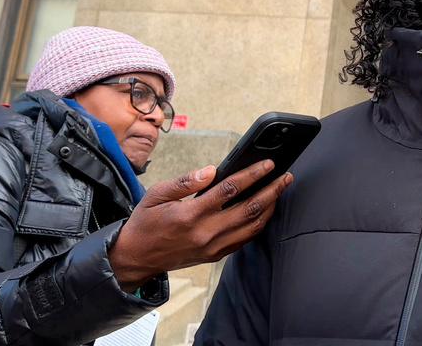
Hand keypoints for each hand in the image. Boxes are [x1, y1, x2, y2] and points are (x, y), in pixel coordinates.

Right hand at [108, 160, 292, 291]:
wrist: (136, 257)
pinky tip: (265, 210)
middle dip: (272, 190)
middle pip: (249, 208)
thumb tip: (211, 170)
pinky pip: (245, 239)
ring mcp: (213, 246)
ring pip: (252, 225)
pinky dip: (259, 223)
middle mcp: (206, 232)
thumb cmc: (146, 222)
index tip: (268, 164)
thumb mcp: (156, 195)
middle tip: (285, 176)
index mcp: (191, 214)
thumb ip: (185, 182)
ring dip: (270, 206)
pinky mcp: (215, 255)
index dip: (253, 174)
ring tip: (280, 190)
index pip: (230, 189)